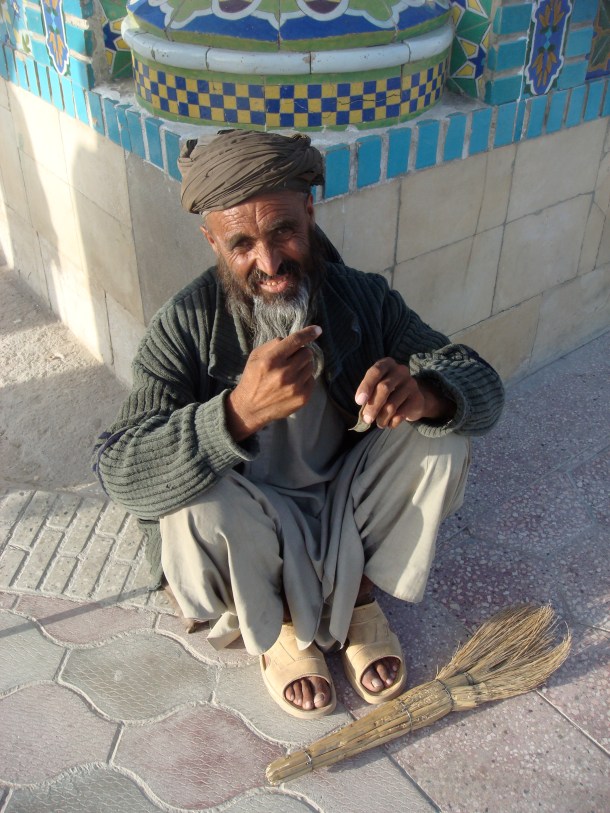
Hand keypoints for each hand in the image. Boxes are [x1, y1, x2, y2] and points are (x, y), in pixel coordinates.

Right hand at [226, 325, 321, 440]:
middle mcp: (284, 373)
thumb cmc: (253, 379)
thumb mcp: (256, 357)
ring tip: (289, 374)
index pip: (295, 341)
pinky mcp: (303, 397)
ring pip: (310, 365)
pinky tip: (292, 384)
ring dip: (302, 366)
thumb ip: (274, 344)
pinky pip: (312, 379)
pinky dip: (304, 379)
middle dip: (300, 353)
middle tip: (291, 360)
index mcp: (271, 360)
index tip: (317, 329)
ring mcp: (295, 387)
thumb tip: (293, 339)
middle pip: (307, 353)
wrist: (250, 408)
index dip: (308, 333)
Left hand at [355, 358, 454, 428]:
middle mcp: (400, 371)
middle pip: (384, 388)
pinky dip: (392, 422)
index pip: (375, 372)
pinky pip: (400, 414)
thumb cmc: (388, 392)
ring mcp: (411, 384)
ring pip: (391, 405)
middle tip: (367, 419)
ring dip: (382, 418)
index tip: (359, 401)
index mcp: (387, 364)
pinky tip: (390, 423)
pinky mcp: (417, 398)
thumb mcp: (376, 388)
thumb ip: (368, 395)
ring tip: (380, 423)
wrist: (413, 399)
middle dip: (372, 406)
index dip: (366, 387)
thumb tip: (363, 409)